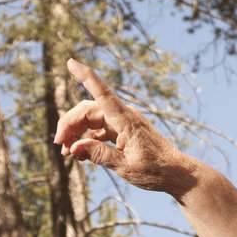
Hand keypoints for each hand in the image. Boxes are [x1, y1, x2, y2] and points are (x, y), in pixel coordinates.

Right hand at [55, 58, 196, 196]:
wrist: (177, 174)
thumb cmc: (156, 170)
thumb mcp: (125, 166)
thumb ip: (99, 155)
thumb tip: (74, 147)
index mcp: (126, 121)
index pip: (102, 94)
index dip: (86, 77)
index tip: (71, 62)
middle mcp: (124, 117)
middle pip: (87, 111)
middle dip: (69, 124)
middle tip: (59, 145)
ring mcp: (123, 124)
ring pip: (90, 120)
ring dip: (76, 133)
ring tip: (67, 153)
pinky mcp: (122, 133)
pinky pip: (98, 130)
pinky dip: (87, 140)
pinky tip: (80, 154)